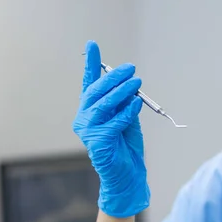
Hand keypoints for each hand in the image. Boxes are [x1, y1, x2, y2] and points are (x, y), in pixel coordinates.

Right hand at [72, 40, 149, 217]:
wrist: (128, 176)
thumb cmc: (127, 147)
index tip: (92, 44)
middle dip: (113, 77)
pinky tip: (136, 103)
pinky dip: (126, 111)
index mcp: (91, 110)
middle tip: (130, 67)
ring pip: (103, 105)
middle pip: (96, 92)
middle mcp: (85, 118)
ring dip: (121, 91)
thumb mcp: (128, 119)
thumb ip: (125, 103)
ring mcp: (88, 131)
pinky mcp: (97, 142)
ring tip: (137, 82)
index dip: (92, 64)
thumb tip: (129, 85)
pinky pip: (113, 122)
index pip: (90, 83)